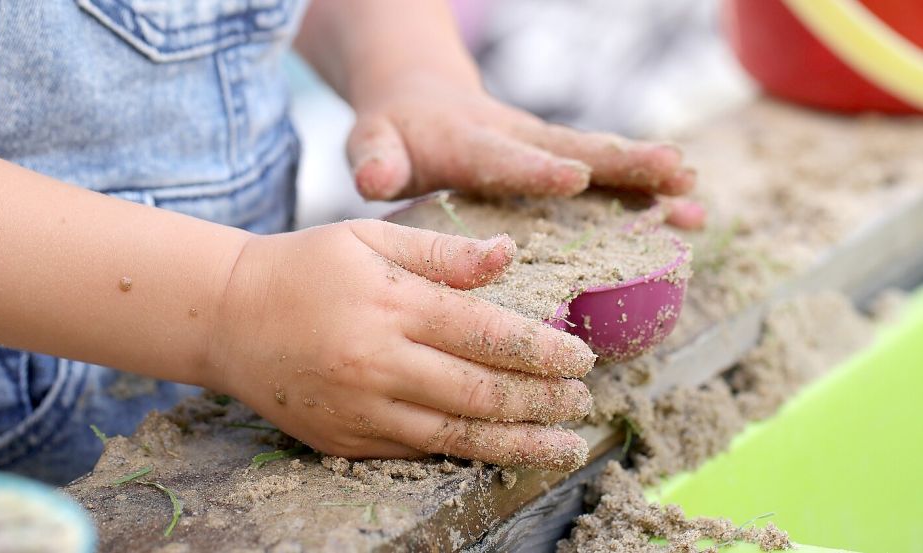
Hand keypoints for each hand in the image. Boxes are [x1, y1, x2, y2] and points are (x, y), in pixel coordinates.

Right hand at [205, 220, 595, 469]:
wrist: (227, 317)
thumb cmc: (305, 267)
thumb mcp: (369, 237)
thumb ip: (442, 252)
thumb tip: (510, 255)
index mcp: (391, 303)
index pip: (488, 334)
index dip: (544, 351)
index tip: (582, 358)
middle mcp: (379, 362)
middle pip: (481, 393)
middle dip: (543, 401)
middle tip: (581, 400)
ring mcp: (360, 408)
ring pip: (456, 436)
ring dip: (519, 443)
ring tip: (564, 445)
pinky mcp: (344, 440)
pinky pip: (417, 452)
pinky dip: (465, 454)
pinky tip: (499, 451)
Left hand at [347, 73, 704, 228]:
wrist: (421, 97)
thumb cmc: (394, 132)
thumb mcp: (373, 142)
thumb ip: (375, 158)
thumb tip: (373, 178)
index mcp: (469, 143)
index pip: (504, 157)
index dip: (536, 169)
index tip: (574, 177)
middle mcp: (516, 140)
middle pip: (574, 149)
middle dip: (623, 163)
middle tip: (674, 172)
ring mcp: (543, 148)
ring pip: (601, 161)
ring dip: (647, 177)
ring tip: (695, 196)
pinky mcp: (559, 159)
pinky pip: (606, 175)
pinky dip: (647, 192)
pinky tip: (690, 213)